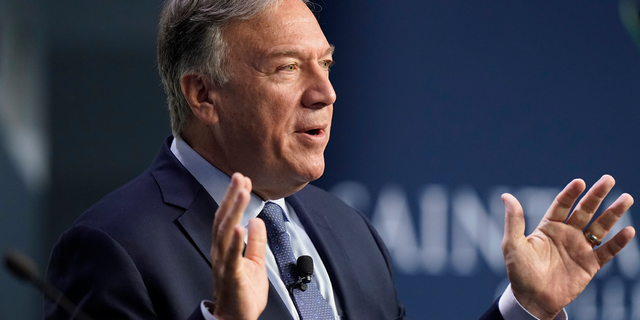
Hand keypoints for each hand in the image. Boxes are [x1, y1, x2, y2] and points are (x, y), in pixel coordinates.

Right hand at [210, 173, 268, 319]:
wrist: (237, 319)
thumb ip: (256, 241)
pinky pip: (232, 257)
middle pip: (224, 219)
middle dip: (232, 197)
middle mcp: (221, 253)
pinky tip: (239, 226)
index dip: (232, 198)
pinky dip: (235, 241)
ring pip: (225, 233)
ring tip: (241, 193)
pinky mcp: (232, 276)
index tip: (241, 180)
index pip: (227, 217)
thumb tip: (257, 220)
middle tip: (240, 178)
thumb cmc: (243, 294)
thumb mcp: (255, 262)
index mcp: (226, 248)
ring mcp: (224, 264)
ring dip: (234, 211)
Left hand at [502, 175, 634, 319]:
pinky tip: (628, 230)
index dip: (571, 193)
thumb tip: (506, 196)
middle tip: (608, 179)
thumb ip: (514, 221)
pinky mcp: (590, 264)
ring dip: (613, 213)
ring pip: (600, 227)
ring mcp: (580, 248)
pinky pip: (607, 251)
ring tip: (626, 198)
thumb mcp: (513, 245)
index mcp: (549, 227)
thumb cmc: (520, 272)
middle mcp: (567, 234)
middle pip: (585, 210)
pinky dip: (618, 242)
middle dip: (596, 195)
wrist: (533, 299)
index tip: (580, 182)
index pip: (562, 204)